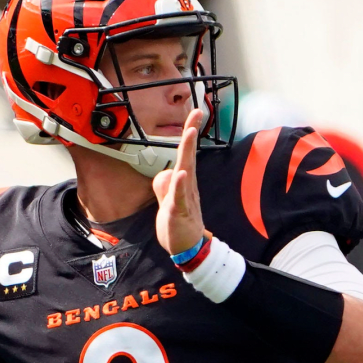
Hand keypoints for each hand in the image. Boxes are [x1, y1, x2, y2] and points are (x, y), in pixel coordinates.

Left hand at [153, 109, 205, 255]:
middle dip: (191, 133)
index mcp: (185, 183)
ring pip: (186, 171)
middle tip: (197, 114)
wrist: (187, 248)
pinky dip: (180, 184)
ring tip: (190, 133)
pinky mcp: (180, 211)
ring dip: (187, 151)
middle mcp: (188, 186)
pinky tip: (182, 173)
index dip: (189, 134)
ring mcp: (185, 197)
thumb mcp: (168, 201)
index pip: (185, 154)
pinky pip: (180, 195)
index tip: (195, 114)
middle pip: (188, 156)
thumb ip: (165, 186)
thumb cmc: (178, 224)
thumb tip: (167, 173)